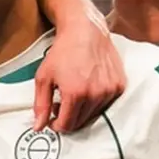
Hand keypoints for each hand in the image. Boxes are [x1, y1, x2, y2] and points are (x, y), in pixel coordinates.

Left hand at [34, 9, 125, 132]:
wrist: (84, 30)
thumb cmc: (62, 52)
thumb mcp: (43, 77)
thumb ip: (40, 105)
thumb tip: (38, 127)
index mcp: (76, 93)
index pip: (67, 125)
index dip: (56, 125)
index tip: (52, 118)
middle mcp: (96, 94)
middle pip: (81, 122)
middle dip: (68, 116)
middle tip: (60, 102)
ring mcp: (110, 90)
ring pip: (94, 114)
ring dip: (82, 109)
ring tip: (74, 92)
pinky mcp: (119, 85)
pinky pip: (106, 103)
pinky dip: (95, 100)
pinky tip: (88, 86)